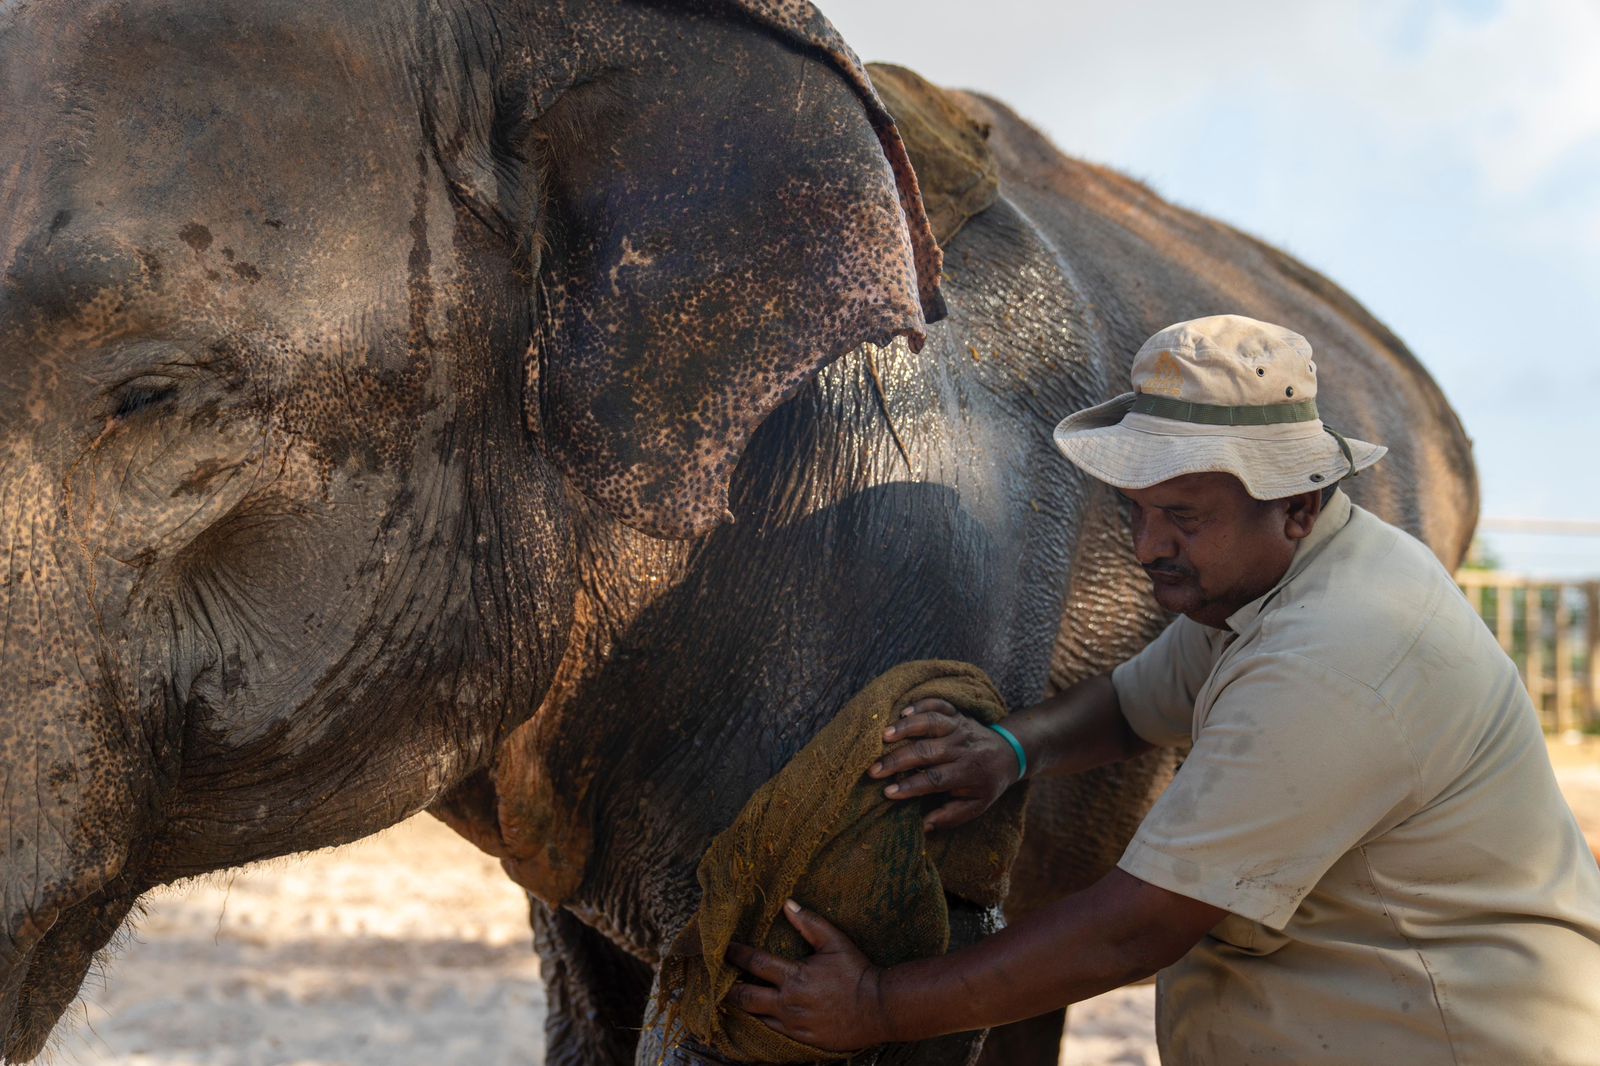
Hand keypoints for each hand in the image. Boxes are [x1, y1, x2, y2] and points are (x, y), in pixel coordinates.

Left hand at [725, 900, 888, 1051]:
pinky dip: (763, 1022)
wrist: (879, 1008)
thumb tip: (787, 904)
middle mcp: (789, 1002)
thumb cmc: (857, 971)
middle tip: (716, 981)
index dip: (736, 955)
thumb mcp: (835, 942)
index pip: (755, 964)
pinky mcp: (802, 1039)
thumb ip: (810, 923)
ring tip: (735, 998)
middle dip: (728, 988)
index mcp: (795, 976)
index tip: (722, 949)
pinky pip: (774, 1032)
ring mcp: (794, 1024)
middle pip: (746, 997)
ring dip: (745, 1007)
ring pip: (756, 1018)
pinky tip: (759, 1016)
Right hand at [868, 699, 1019, 831]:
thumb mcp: (975, 806)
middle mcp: (962, 747)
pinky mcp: (956, 713)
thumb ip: (950, 816)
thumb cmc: (985, 783)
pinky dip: (921, 704)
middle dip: (898, 761)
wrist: (1008, 754)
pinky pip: (938, 704)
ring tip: (884, 736)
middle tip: (874, 770)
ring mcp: (959, 727)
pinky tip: (903, 712)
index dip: (911, 786)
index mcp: (967, 772)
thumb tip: (922, 827)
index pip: (935, 779)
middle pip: (927, 751)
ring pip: (932, 723)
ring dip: (907, 728)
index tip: (888, 792)